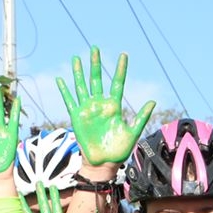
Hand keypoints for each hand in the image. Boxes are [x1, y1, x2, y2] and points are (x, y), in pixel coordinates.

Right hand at [55, 47, 154, 166]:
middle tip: (95, 48)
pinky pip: (69, 101)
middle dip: (95, 64)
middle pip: (97, 79)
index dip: (120, 69)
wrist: (103, 164)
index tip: (123, 55)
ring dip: (79, 72)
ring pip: (82, 86)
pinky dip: (65, 90)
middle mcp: (100, 104)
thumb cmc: (119, 151)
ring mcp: (88, 109)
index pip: (117, 83)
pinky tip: (60, 80)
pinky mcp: (77, 117)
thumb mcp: (132, 133)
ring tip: (77, 58)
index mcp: (114, 107)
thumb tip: (152, 101)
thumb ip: (141, 117)